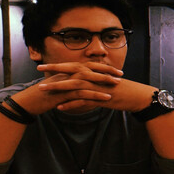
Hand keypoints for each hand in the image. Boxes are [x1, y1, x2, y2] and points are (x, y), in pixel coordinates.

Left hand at [36, 62, 155, 112]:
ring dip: (57, 87)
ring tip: (44, 89)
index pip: (72, 65)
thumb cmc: (120, 90)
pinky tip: (60, 108)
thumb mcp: (103, 83)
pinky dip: (71, 104)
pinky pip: (83, 101)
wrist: (136, 96)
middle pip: (70, 71)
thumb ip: (90, 83)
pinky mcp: (100, 98)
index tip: (43, 66)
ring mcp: (96, 86)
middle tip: (38, 70)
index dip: (57, 65)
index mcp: (93, 72)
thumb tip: (79, 86)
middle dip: (53, 71)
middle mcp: (93, 76)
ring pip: (74, 85)